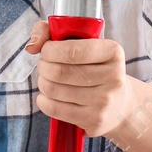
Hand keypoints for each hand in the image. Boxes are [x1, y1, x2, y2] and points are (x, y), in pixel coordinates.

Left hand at [24, 19, 134, 137]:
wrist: (120, 103)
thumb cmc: (93, 66)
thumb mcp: (82, 42)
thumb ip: (51, 31)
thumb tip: (32, 46)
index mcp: (112, 52)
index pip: (71, 50)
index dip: (49, 50)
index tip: (47, 50)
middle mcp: (113, 77)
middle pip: (58, 71)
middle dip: (43, 66)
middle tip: (45, 65)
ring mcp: (104, 101)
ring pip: (53, 89)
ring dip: (43, 82)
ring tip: (49, 80)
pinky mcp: (94, 120)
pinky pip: (54, 108)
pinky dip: (43, 100)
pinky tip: (49, 96)